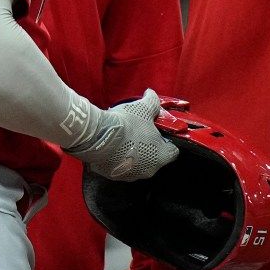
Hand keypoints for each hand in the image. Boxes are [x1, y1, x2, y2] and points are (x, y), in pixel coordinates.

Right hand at [64, 89, 178, 180]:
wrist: (97, 137)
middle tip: (140, 132)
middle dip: (149, 145)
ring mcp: (131, 176)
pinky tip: (113, 146)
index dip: (166, 140)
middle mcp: (149, 170)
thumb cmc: (127, 124)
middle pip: (155, 157)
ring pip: (138, 163)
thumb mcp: (142, 108)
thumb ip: (152, 102)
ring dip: (134, 153)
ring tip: (125, 138)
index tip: (158, 131)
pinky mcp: (114, 176)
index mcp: (161, 156)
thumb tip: (152, 93)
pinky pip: (121, 167)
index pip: (172, 150)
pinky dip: (119, 158)